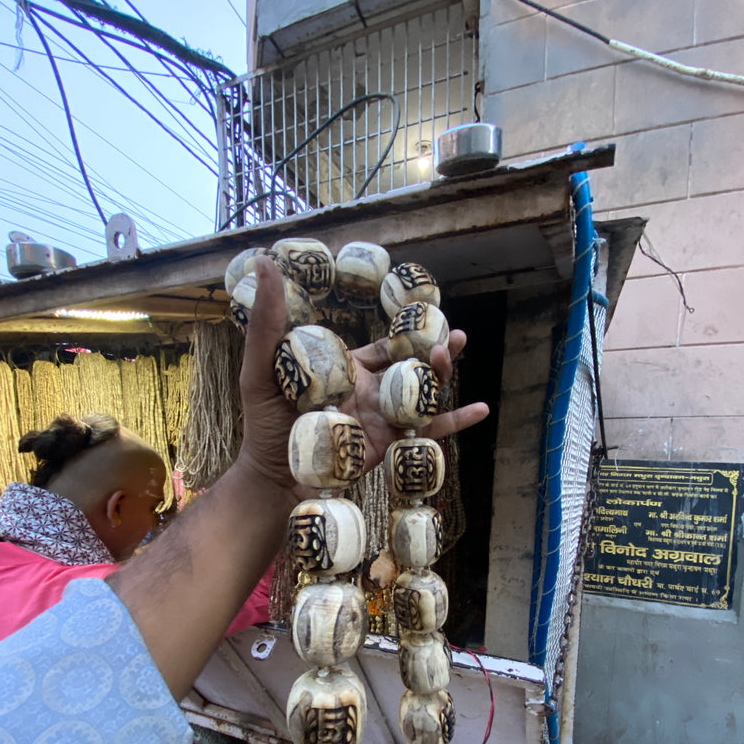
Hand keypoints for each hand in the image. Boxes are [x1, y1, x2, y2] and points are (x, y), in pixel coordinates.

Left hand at [238, 256, 489, 489]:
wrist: (276, 480)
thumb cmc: (265, 425)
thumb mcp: (261, 368)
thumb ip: (267, 322)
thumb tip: (264, 263)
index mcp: (347, 371)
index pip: (383, 347)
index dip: (405, 330)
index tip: (425, 309)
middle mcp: (370, 392)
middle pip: (412, 366)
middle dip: (435, 348)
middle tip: (454, 332)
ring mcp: (382, 419)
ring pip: (423, 393)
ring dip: (444, 374)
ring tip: (457, 351)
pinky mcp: (391, 445)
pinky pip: (427, 432)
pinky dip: (455, 422)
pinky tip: (482, 409)